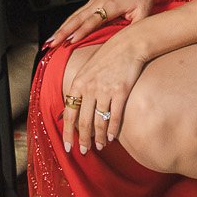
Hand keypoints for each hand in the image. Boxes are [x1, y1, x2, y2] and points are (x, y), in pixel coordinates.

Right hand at [47, 0, 156, 47]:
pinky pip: (77, 14)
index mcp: (111, 5)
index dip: (82, 31)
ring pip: (74, 16)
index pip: (94, 20)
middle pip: (78, 18)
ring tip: (50, 40)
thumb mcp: (144, 13)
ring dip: (62, 28)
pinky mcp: (93, 2)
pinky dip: (67, 24)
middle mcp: (99, 2)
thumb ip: (134, 28)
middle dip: (64, 31)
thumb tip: (125, 43)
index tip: (71, 41)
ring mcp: (94, 2)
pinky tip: (60, 32)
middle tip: (51, 43)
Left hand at [60, 31, 148, 153]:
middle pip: (83, 121)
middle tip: (84, 151)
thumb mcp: (88, 69)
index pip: (69, 112)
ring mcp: (105, 90)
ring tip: (100, 146)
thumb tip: (75, 108)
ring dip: (99, 137)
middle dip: (83, 139)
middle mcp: (90, 88)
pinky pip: (115, 116)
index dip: (68, 132)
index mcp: (79, 82)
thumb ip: (81, 88)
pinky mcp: (120, 91)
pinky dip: (113, 129)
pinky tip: (112, 137)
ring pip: (99, 121)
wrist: (129, 45)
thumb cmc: (108, 56)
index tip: (67, 146)